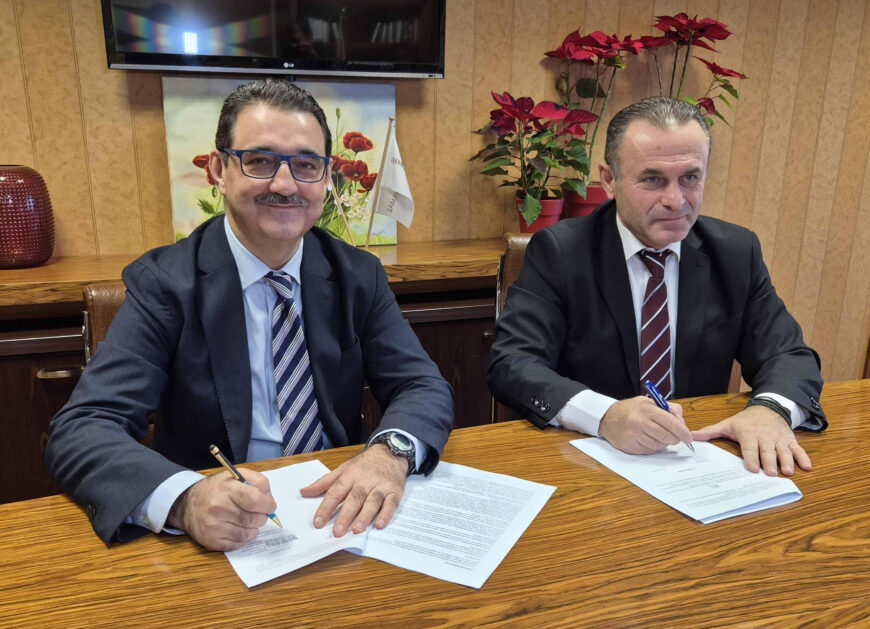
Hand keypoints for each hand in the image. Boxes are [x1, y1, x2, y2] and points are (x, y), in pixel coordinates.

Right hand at [167, 469, 275, 550]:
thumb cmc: (217, 489)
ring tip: (246, 520)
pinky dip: (242, 538)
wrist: (188, 504)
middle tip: (258, 514)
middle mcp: (217, 507)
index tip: (270, 506)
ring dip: (252, 529)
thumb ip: (258, 482)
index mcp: (226, 488)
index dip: (267, 505)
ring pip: (247, 534)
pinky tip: (237, 528)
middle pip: (253, 519)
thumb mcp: (237, 475)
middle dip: (261, 517)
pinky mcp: (210, 541)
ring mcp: (212, 526)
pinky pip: (237, 544)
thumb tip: (270, 500)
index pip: (254, 500)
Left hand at [300, 444, 406, 536]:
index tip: (318, 522)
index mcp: (350, 475)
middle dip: (345, 515)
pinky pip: (391, 503)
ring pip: (372, 501)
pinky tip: (379, 524)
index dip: (326, 507)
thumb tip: (304, 492)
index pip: (336, 492)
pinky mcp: (395, 491)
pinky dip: (386, 514)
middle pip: (354, 498)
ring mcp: (381, 486)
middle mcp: (365, 480)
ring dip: (365, 516)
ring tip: (357, 530)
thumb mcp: (344, 468)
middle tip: (337, 531)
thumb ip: (325, 482)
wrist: (391, 452)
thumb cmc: (365, 464)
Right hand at [599, 396, 691, 453]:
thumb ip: (669, 410)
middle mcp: (640, 422)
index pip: (670, 423)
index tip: (688, 437)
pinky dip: (653, 447)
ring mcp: (634, 435)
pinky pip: (650, 450)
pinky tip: (647, 439)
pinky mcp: (630, 446)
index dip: (682, 432)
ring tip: (657, 435)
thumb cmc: (631, 409)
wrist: (607, 418)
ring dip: (663, 443)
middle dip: (675, 439)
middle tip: (675, 438)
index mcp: (647, 409)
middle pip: (667, 436)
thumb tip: (683, 425)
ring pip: (659, 445)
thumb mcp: (649, 402)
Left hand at [692, 405, 810, 475]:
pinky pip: (798, 449)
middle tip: (771, 473)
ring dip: (786, 461)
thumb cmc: (745, 420)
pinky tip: (807, 467)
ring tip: (787, 472)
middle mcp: (765, 437)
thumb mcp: (727, 424)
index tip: (753, 468)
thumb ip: (709, 432)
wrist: (768, 407)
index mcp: (749, 434)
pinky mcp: (790, 440)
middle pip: (768, 451)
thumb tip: (690, 437)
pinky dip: (803, 457)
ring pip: (784, 451)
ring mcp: (779, 439)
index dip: (752, 457)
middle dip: (770, 461)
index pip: (750, 447)